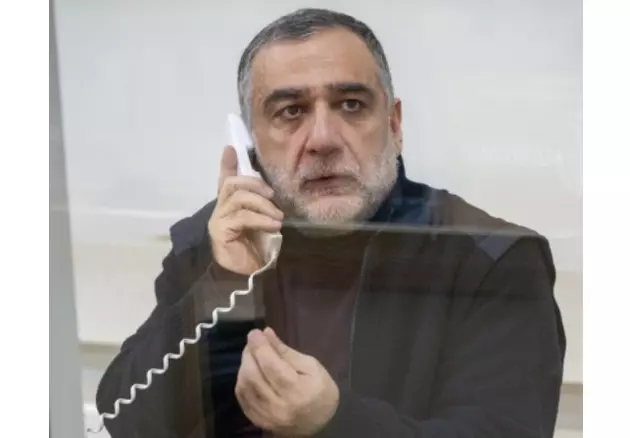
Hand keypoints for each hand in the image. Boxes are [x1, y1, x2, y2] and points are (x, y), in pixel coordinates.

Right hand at [208, 146, 283, 274]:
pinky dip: (261, 218)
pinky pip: (242, 216)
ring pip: (238, 197)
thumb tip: (274, 193)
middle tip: (272, 195)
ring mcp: (218, 220)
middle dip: (254, 184)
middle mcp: (220, 210)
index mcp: (229, 206)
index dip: (227, 164)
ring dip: (262, 204)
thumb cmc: (255, 251)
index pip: (224, 180)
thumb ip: (263, 207)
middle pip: (232, 184)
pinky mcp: (221, 231)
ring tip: (278, 217)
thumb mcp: (262, 223)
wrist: (246, 277)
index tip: (231, 148)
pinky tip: (274, 225)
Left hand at [235, 328, 339, 436]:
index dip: (259, 346)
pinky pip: (242, 398)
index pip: (270, 365)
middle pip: (252, 376)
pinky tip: (250, 372)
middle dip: (249, 354)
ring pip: (244, 386)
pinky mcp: (258, 420)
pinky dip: (242, 380)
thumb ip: (286, 351)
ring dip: (244, 366)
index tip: (255, 332)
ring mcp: (266, 417)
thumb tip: (266, 333)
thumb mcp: (311, 366)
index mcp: (297, 391)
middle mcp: (279, 407)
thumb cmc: (320, 390)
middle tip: (254, 342)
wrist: (320, 423)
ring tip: (253, 355)